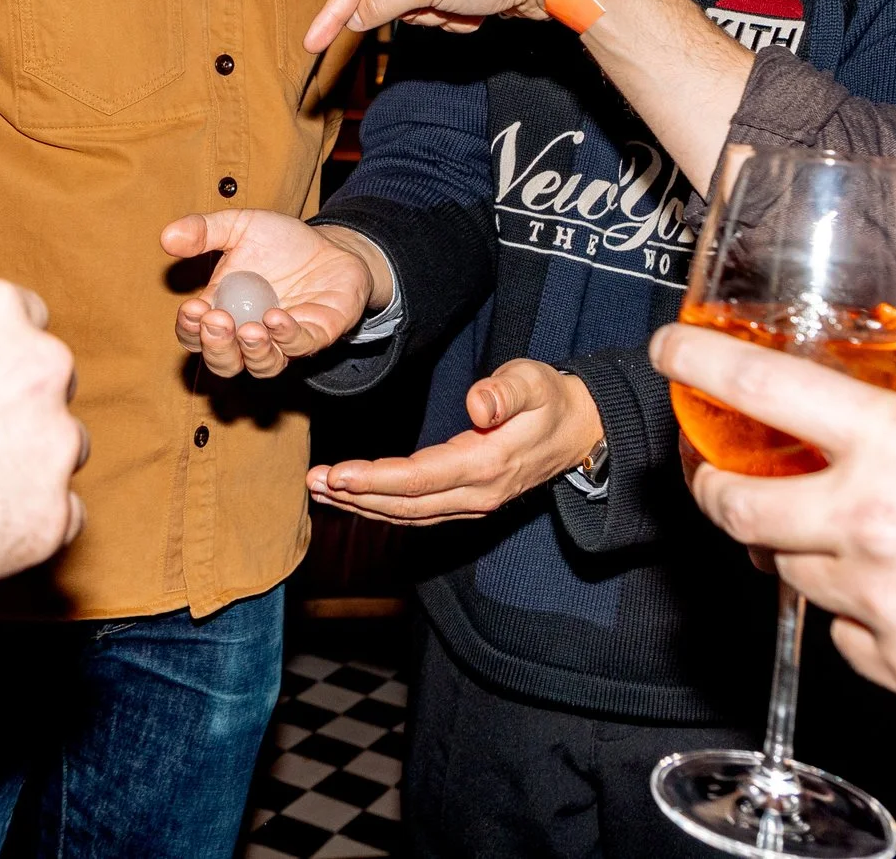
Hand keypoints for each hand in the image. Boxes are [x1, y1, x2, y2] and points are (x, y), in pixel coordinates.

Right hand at [164, 211, 384, 377]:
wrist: (332, 244)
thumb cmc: (280, 242)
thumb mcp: (239, 227)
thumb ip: (204, 231)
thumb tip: (167, 237)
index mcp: (223, 312)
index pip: (196, 335)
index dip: (190, 328)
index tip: (192, 307)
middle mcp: (249, 335)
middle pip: (224, 362)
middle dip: (216, 347)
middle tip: (216, 321)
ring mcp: (284, 341)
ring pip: (263, 366)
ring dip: (252, 352)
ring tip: (248, 329)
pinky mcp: (317, 335)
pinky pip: (301, 347)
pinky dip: (287, 337)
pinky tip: (277, 318)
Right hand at [306, 0, 570, 51]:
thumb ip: (384, 0)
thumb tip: (352, 16)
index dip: (333, 12)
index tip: (311, 41)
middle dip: (416, 9)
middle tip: (443, 3)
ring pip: (413, 12)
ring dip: (439, 16)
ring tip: (468, 1)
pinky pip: (439, 15)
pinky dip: (457, 19)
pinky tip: (480, 6)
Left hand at [308, 360, 603, 525]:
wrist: (580, 430)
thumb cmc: (551, 398)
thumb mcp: (534, 382)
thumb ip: (505, 391)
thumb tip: (478, 405)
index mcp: (489, 465)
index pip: (421, 479)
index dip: (377, 479)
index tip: (339, 474)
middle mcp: (479, 494)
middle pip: (408, 504)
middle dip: (357, 497)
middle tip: (314, 482)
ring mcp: (475, 504)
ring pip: (410, 515)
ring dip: (364, 507)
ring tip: (321, 492)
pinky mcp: (470, 503)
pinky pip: (420, 513)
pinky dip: (383, 509)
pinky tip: (356, 499)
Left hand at [650, 323, 895, 734]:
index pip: (764, 389)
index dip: (701, 362)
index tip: (673, 349)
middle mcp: (873, 524)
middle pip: (738, 508)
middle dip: (716, 489)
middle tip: (722, 478)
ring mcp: (884, 606)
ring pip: (792, 577)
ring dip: (800, 554)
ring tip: (843, 539)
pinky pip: (847, 639)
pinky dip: (857, 618)